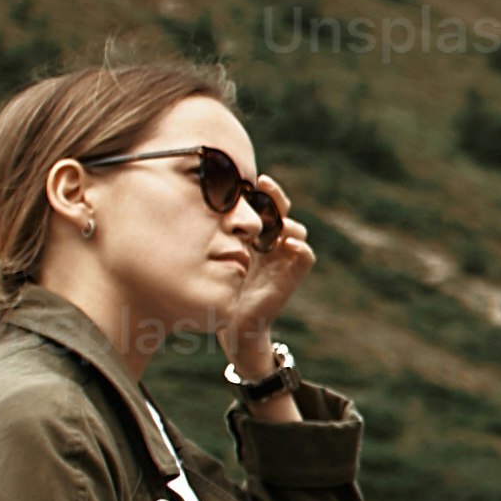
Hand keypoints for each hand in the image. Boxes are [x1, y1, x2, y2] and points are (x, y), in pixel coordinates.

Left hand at [207, 185, 317, 366]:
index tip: (247, 180)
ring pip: (297, 230)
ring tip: (274, 223)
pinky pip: (306, 257)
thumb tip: (194, 204)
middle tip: (264, 185)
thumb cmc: (220, 287)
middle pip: (283, 211)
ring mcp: (284, 257)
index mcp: (254, 234)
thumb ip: (214, 234)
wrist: (232, 321)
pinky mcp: (292, 275)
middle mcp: (271, 242)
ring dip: (287, 223)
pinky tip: (286, 245)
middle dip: (276, 196)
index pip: (263, 205)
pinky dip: (301, 248)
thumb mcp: (215, 255)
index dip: (260, 191)